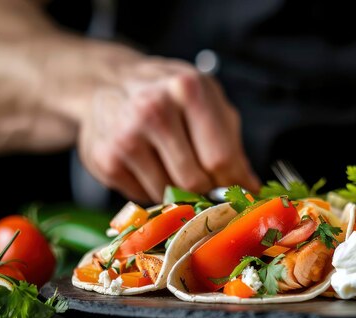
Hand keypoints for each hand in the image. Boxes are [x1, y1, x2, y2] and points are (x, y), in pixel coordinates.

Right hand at [78, 56, 259, 202]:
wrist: (108, 83)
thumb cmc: (170, 95)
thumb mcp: (208, 102)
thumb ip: (231, 143)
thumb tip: (250, 188)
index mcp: (188, 89)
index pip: (220, 158)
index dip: (233, 183)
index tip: (239, 194)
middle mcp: (153, 109)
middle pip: (195, 181)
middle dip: (207, 191)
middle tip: (208, 186)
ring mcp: (126, 135)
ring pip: (169, 194)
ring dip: (179, 193)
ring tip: (174, 167)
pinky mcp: (105, 158)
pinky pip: (143, 196)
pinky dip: (153, 191)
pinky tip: (150, 166)